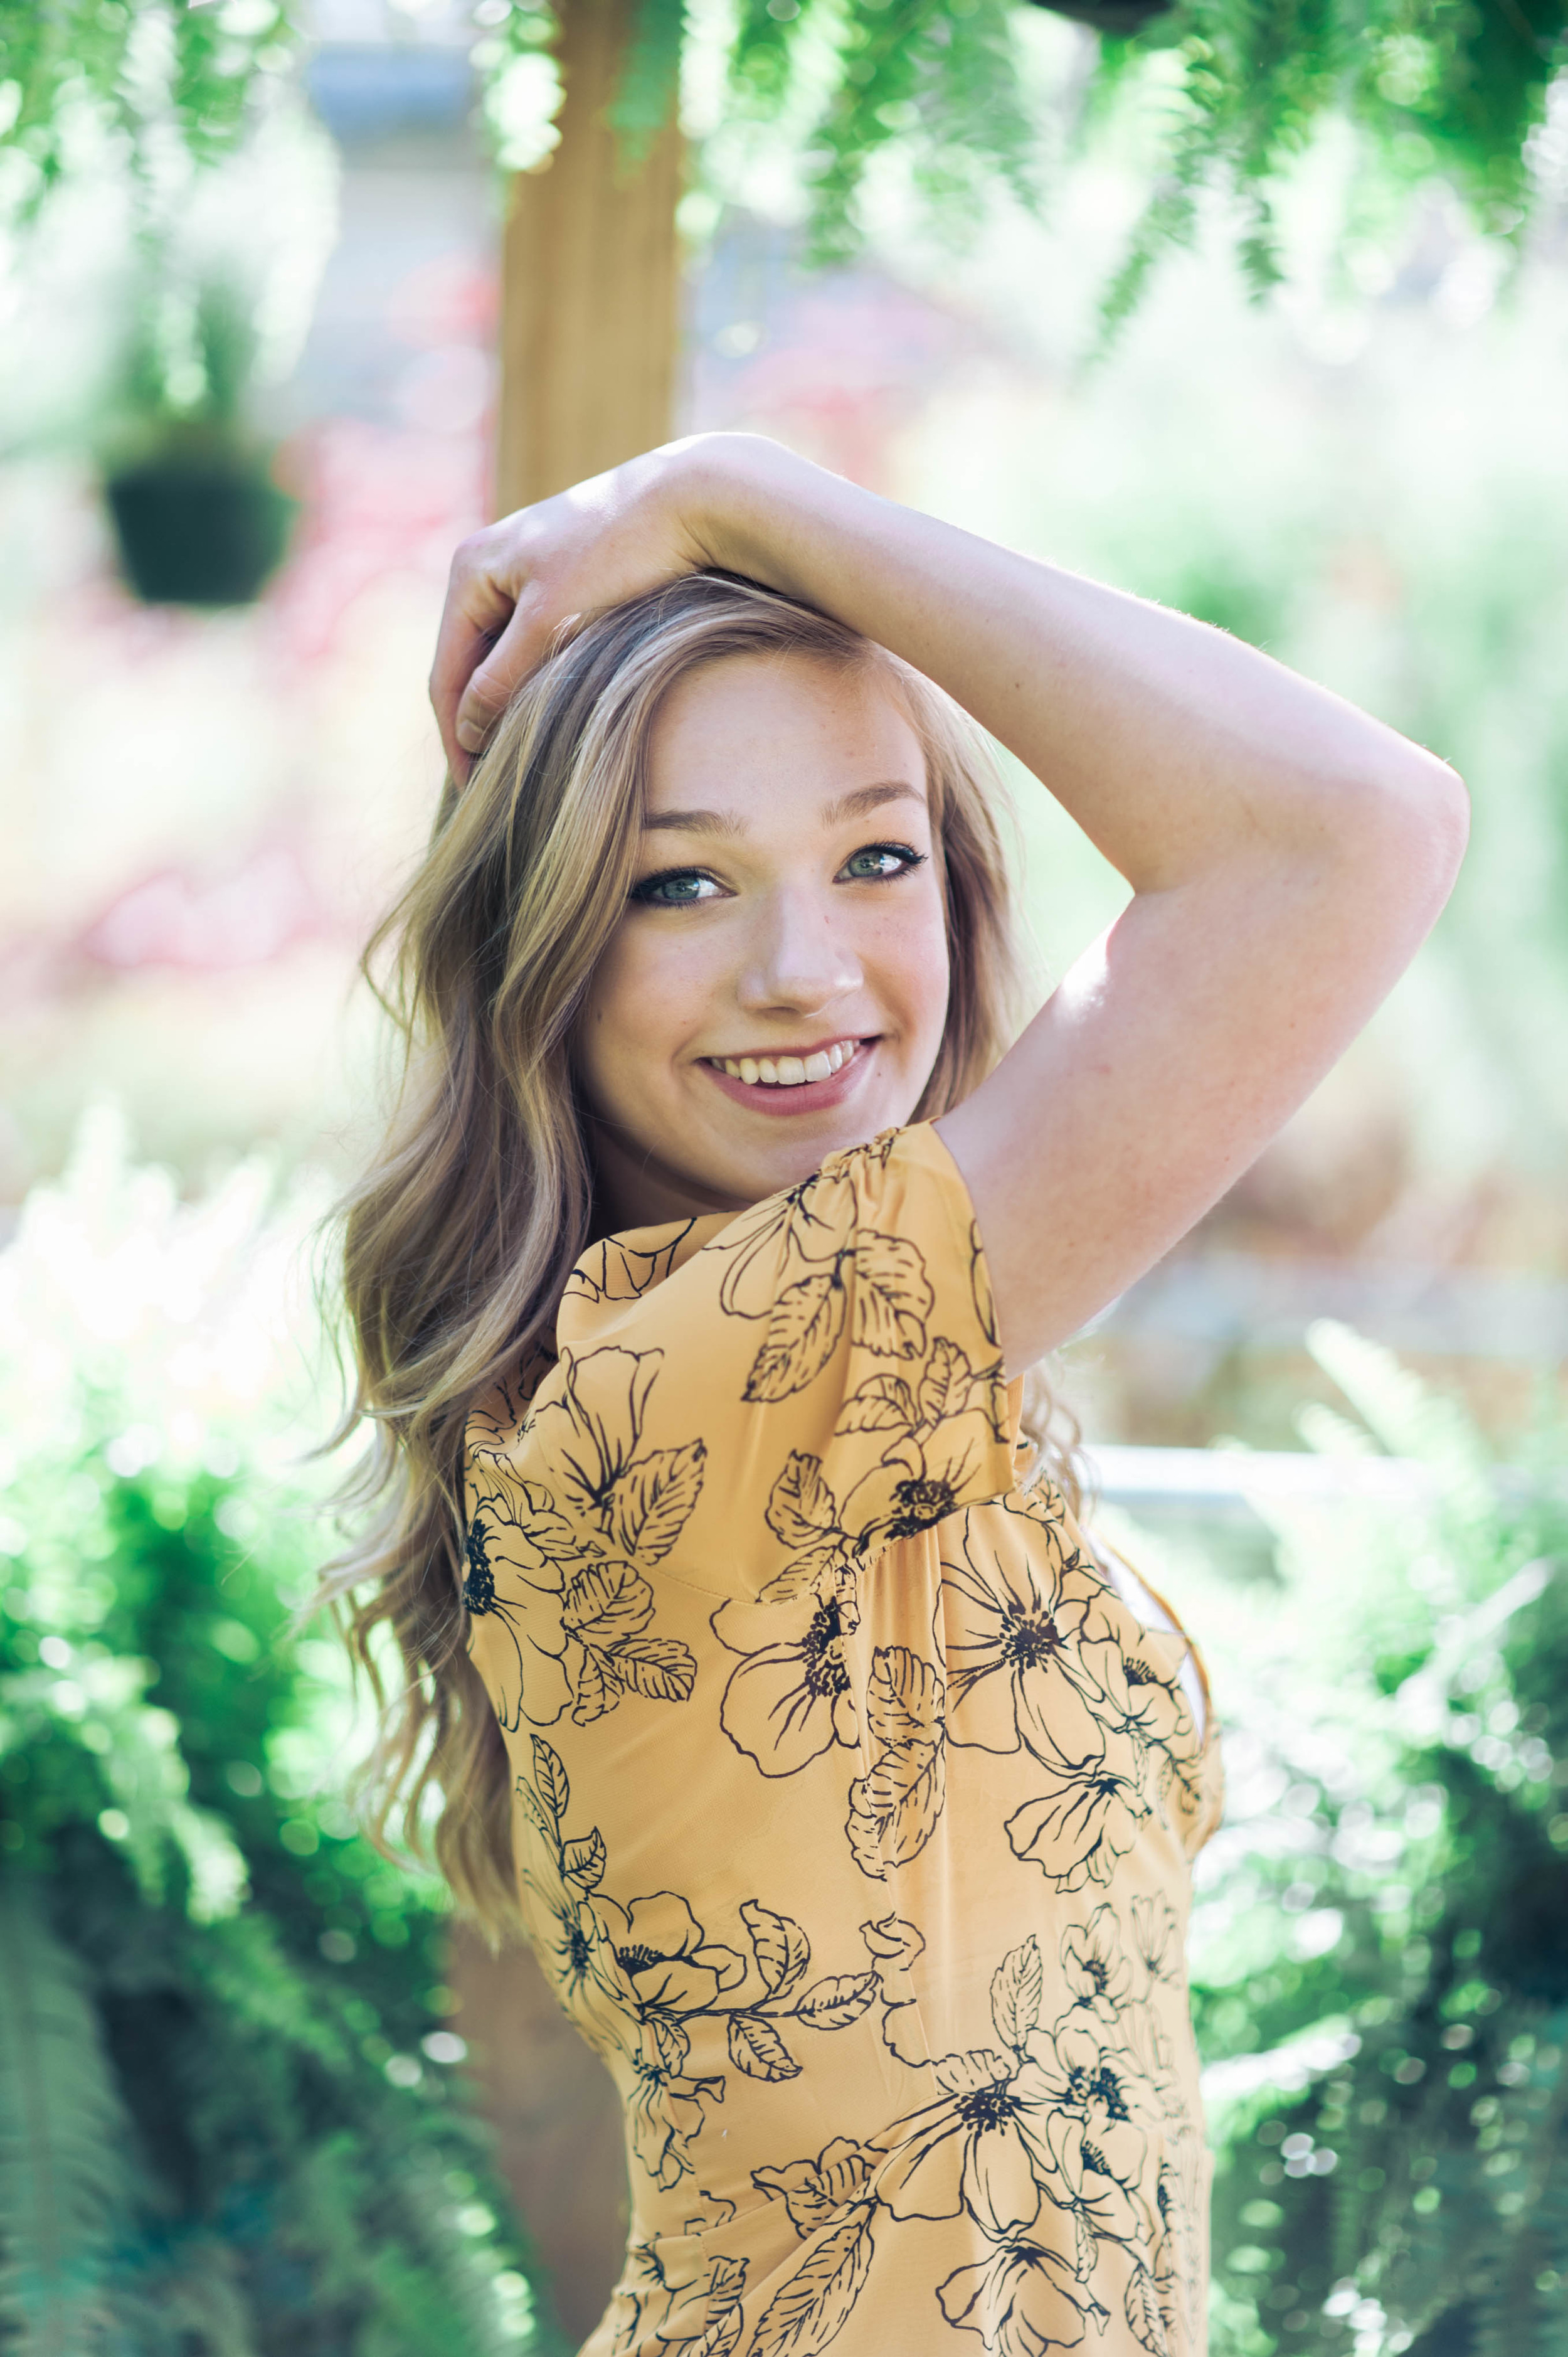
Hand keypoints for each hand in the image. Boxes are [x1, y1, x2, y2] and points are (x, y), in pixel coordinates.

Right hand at [429, 438, 729, 780]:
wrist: (691, 499)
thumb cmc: (620, 553)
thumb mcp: (553, 622)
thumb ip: (503, 678)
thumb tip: (465, 729)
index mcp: (469, 569)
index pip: (445, 672)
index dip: (455, 738)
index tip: (473, 792)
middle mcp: (487, 566)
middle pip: (467, 667)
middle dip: (475, 727)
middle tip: (491, 791)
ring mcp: (524, 572)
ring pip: (502, 658)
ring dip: (506, 710)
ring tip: (519, 765)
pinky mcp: (562, 580)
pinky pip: (532, 646)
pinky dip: (535, 685)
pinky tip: (549, 721)